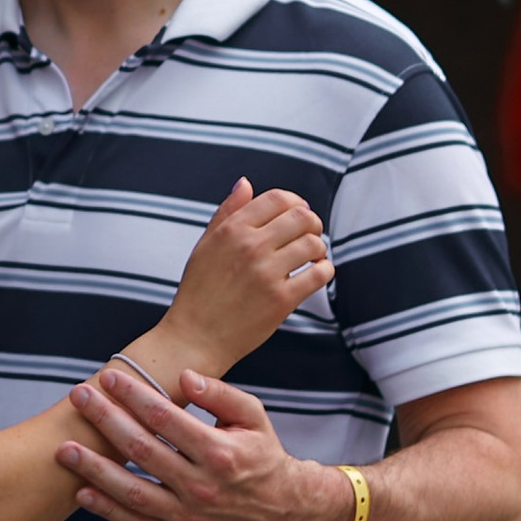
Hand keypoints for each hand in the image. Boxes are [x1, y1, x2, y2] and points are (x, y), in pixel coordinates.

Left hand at [57, 362, 351, 520]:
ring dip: (95, 470)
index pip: (166, 419)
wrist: (283, 511)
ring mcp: (188, 515)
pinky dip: (107, 510)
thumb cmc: (263, 455)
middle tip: (79, 397)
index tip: (109, 377)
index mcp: (220, 452)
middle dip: (106, 421)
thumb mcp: (253, 417)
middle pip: (142, 449)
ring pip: (132, 492)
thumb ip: (220, 394)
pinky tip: (82, 492)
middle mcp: (201, 486)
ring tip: (65, 450)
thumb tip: (184, 376)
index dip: (134, 395)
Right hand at [157, 179, 331, 379]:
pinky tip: (317, 272)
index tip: (299, 213)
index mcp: (232, 229)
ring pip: (313, 243)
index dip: (295, 202)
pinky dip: (325, 270)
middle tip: (310, 234)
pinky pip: (319, 275)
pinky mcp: (281, 300)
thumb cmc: (200, 290)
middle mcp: (250, 247)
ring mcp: (267, 273)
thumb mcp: (205, 244)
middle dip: (312, 222)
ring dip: (319, 247)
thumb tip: (246, 182)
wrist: (195, 337)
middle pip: (302, 216)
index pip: (278, 198)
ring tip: (312, 257)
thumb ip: (227, 212)